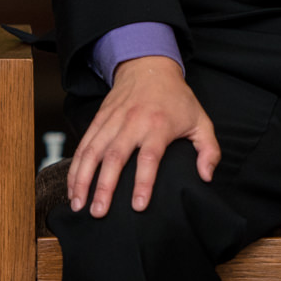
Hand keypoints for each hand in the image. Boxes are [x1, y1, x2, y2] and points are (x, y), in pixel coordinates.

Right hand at [66, 55, 220, 216]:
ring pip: (92, 152)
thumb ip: (208, 150)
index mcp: (159, 125)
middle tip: (98, 212)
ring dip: (82, 179)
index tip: (138, 206)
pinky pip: (83, 145)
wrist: (150, 67)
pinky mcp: (99, 119)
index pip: (149, 158)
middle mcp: (133, 123)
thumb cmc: (177, 99)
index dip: (143, 183)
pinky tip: (72, 187)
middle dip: (104, 187)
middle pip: (114, 157)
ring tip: (78, 205)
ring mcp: (113, 121)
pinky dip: (75, 166)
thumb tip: (206, 177)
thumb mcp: (201, 120)